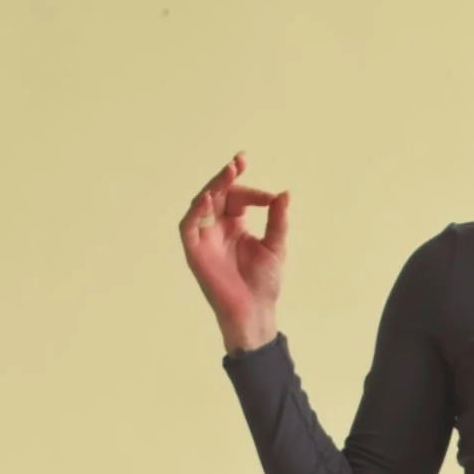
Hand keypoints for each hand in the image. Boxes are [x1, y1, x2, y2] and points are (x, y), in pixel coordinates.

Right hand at [180, 151, 287, 352]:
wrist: (255, 311)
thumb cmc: (264, 282)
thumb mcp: (276, 245)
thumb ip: (277, 219)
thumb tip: (284, 193)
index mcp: (235, 224)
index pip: (238, 197)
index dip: (253, 192)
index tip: (271, 199)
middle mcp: (217, 227)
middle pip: (217, 194)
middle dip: (227, 177)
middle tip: (239, 162)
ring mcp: (204, 238)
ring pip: (202, 204)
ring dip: (213, 187)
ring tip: (228, 172)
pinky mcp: (194, 251)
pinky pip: (189, 226)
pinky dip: (196, 211)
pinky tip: (208, 199)